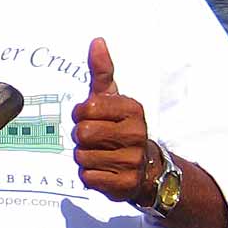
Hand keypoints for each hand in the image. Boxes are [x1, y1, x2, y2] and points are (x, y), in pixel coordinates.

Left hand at [71, 37, 155, 204]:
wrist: (145, 168)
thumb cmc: (119, 126)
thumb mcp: (112, 98)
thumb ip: (102, 72)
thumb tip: (97, 41)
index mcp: (132, 109)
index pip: (86, 109)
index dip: (81, 114)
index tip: (91, 117)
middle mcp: (136, 134)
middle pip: (83, 134)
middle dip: (81, 137)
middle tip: (94, 139)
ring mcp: (132, 161)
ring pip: (82, 157)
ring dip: (84, 157)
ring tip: (100, 155)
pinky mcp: (124, 185)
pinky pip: (88, 178)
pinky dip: (89, 176)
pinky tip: (104, 171)